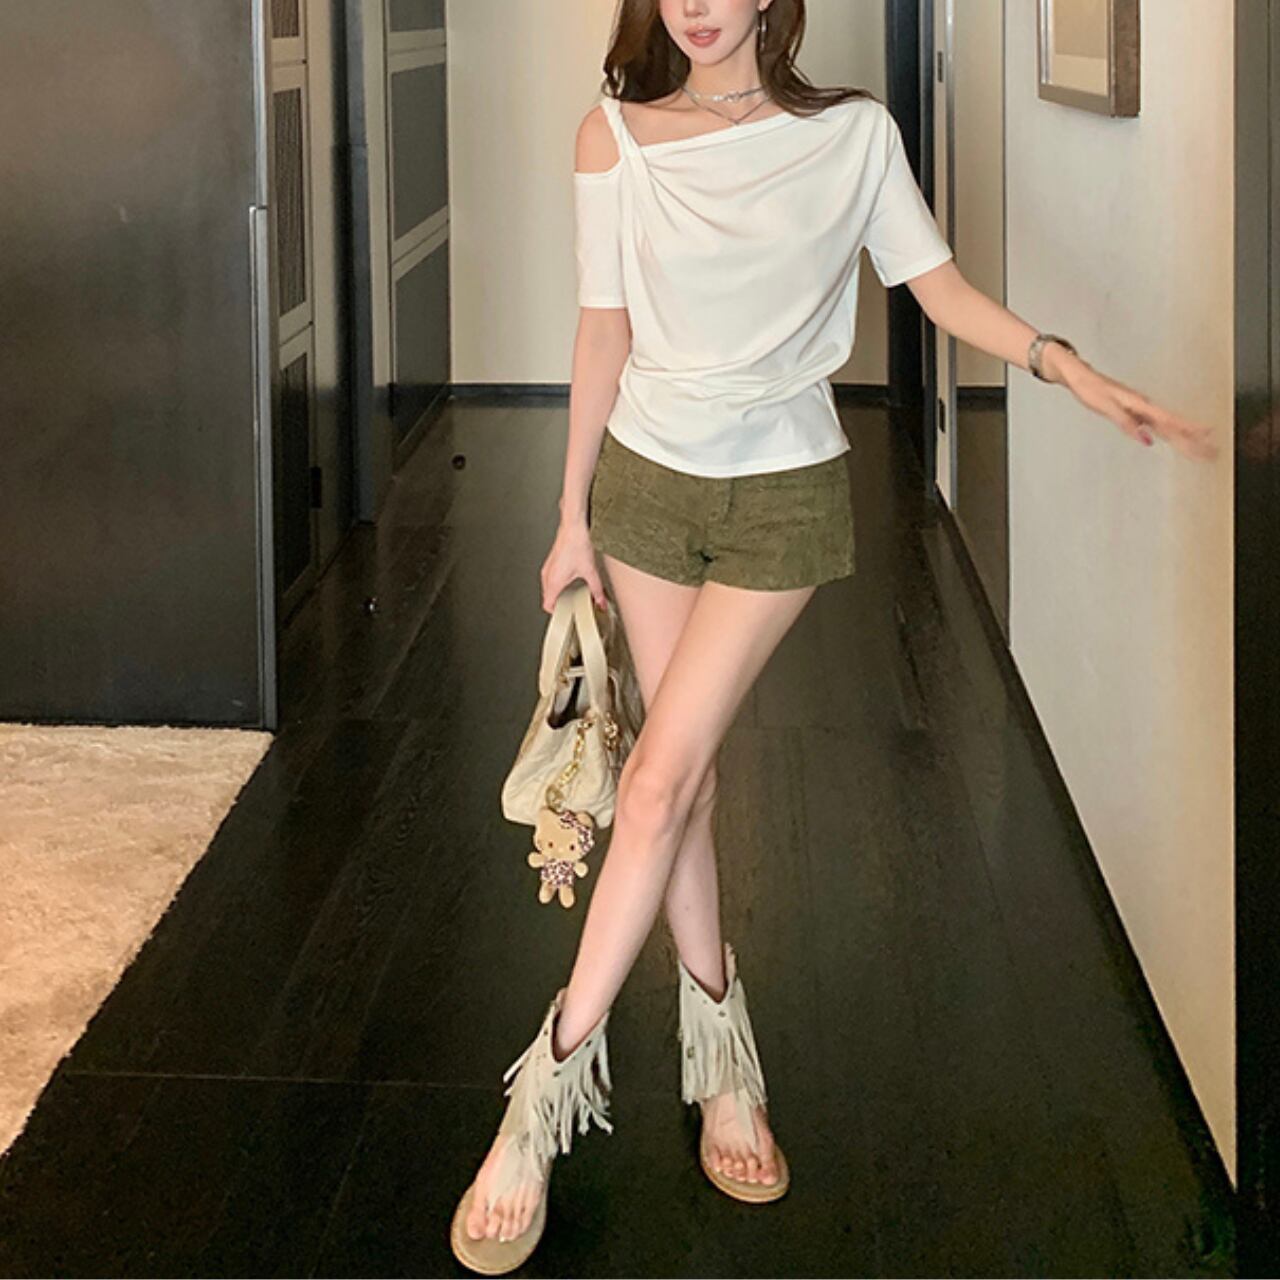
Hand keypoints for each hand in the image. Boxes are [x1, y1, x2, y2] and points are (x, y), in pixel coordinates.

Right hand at [540, 519, 607, 614]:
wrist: (573, 528)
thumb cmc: (577, 545)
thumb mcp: (591, 572)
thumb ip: (597, 591)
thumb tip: (601, 602)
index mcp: (553, 582)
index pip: (547, 605)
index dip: (556, 613)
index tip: (566, 614)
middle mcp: (547, 576)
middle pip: (548, 598)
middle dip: (559, 603)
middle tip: (572, 605)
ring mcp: (547, 568)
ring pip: (548, 588)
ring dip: (558, 592)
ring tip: (572, 592)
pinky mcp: (550, 561)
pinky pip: (550, 578)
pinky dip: (557, 583)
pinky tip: (570, 578)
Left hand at [1057, 355, 1219, 461]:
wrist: (1080, 376)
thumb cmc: (1090, 389)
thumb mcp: (1106, 407)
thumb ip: (1126, 423)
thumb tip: (1145, 439)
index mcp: (1140, 404)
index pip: (1169, 421)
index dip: (1188, 430)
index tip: (1207, 436)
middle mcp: (1144, 406)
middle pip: (1173, 426)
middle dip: (1194, 440)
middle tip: (1211, 452)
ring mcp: (1140, 409)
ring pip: (1167, 426)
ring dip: (1185, 438)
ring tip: (1201, 447)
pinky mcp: (1134, 411)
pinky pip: (1157, 425)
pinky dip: (1168, 433)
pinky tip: (1173, 440)